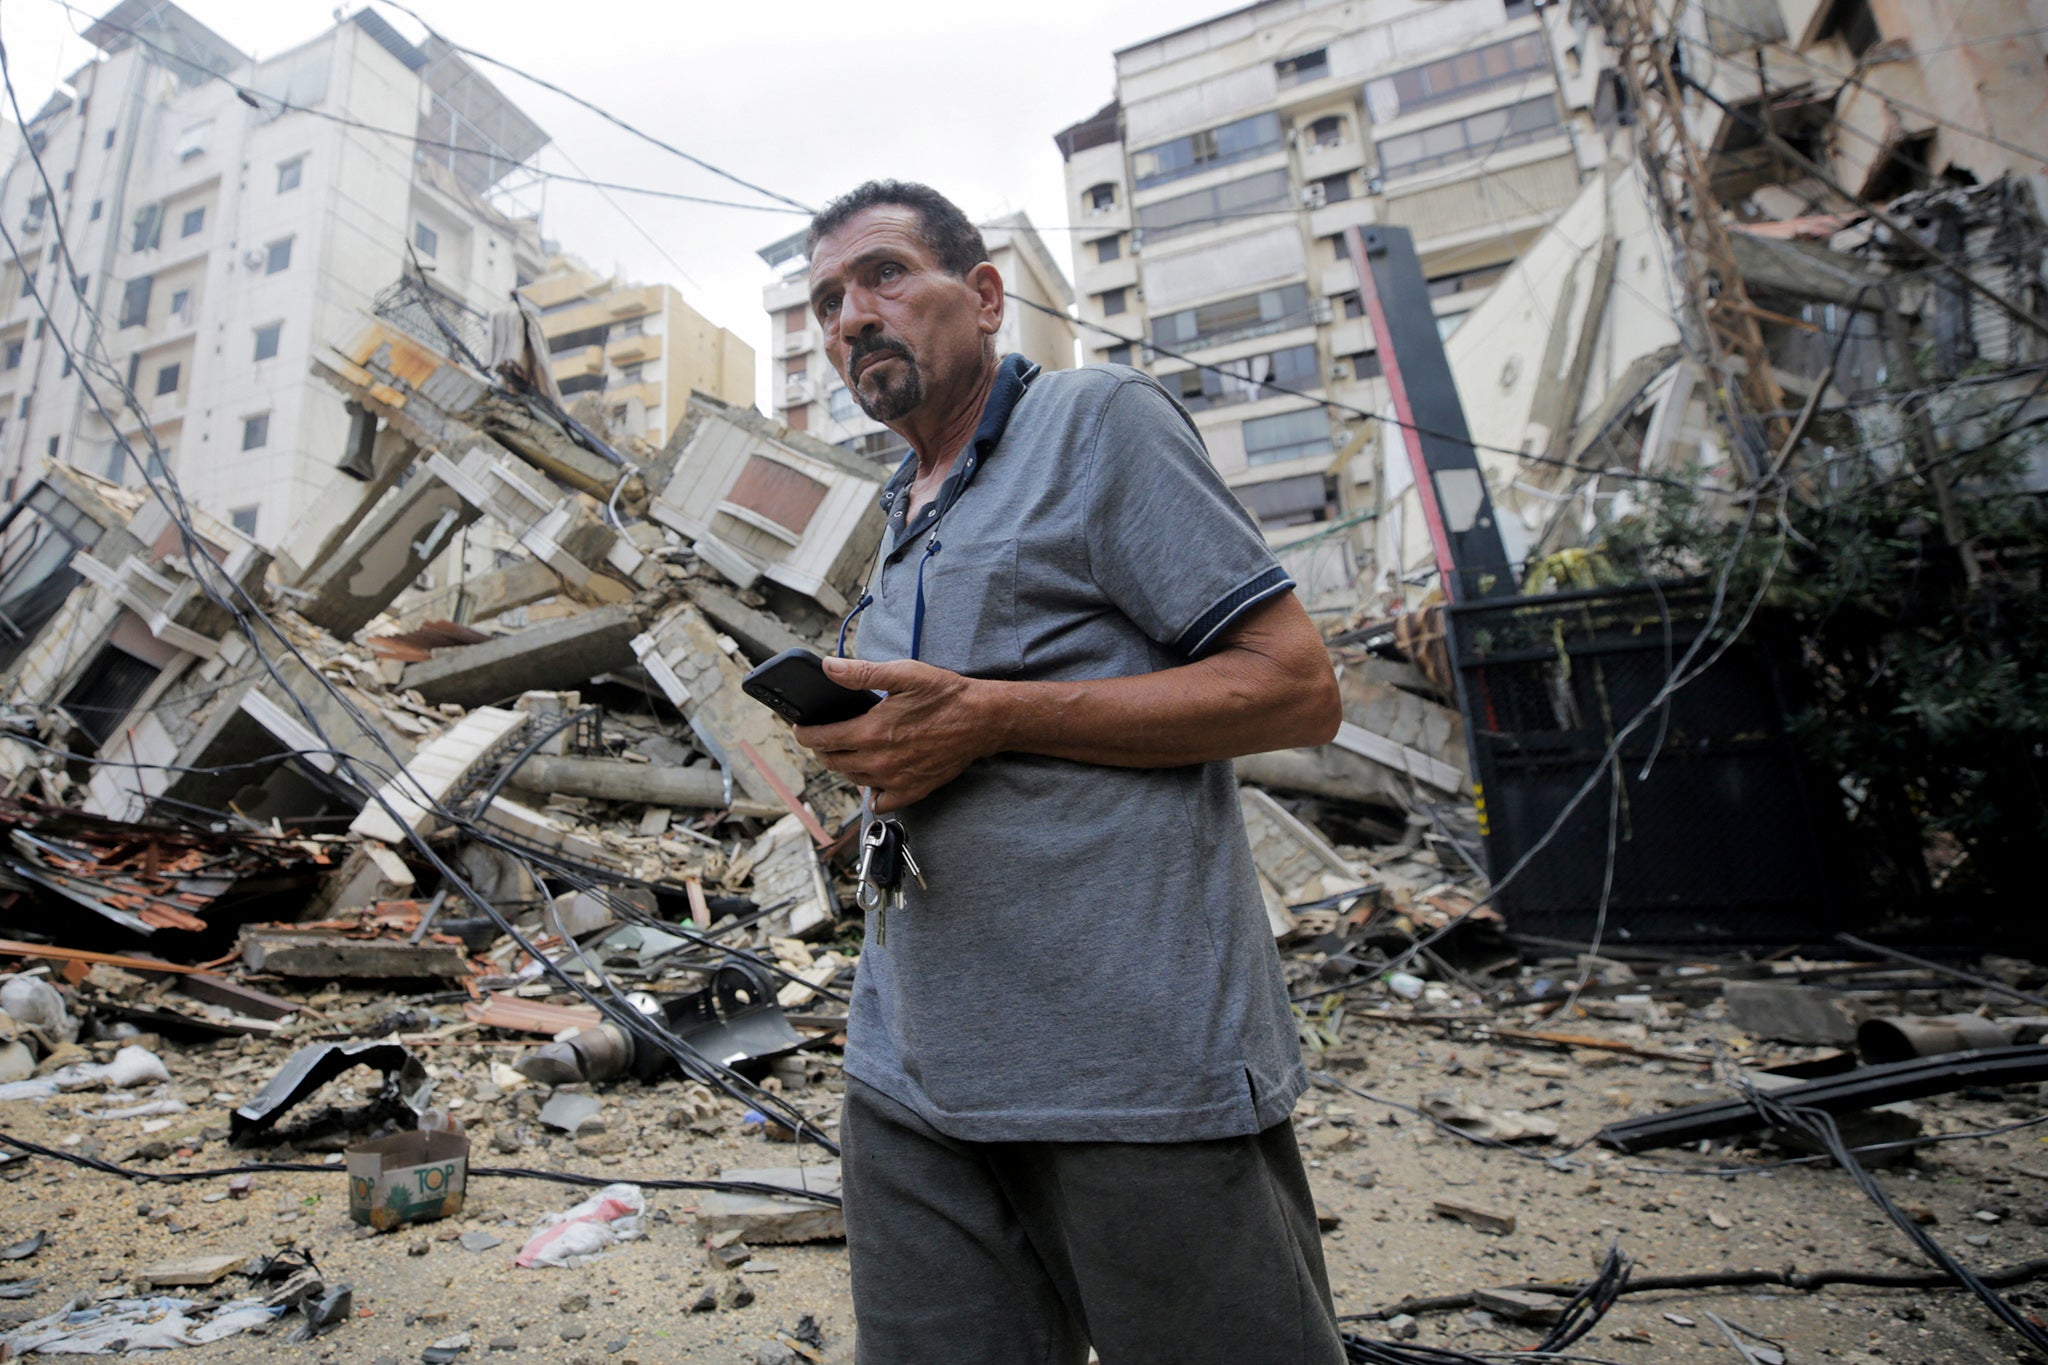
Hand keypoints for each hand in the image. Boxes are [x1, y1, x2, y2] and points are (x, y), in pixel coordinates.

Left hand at [791, 657, 997, 813]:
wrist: (982, 721)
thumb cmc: (945, 695)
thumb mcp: (904, 674)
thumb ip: (862, 673)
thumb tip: (829, 668)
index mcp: (872, 731)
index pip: (821, 740)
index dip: (805, 733)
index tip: (801, 728)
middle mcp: (879, 761)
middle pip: (833, 762)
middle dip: (822, 749)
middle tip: (825, 735)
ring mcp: (895, 780)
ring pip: (853, 779)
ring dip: (845, 765)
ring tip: (850, 749)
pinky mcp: (911, 791)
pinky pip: (879, 802)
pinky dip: (872, 792)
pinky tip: (875, 776)